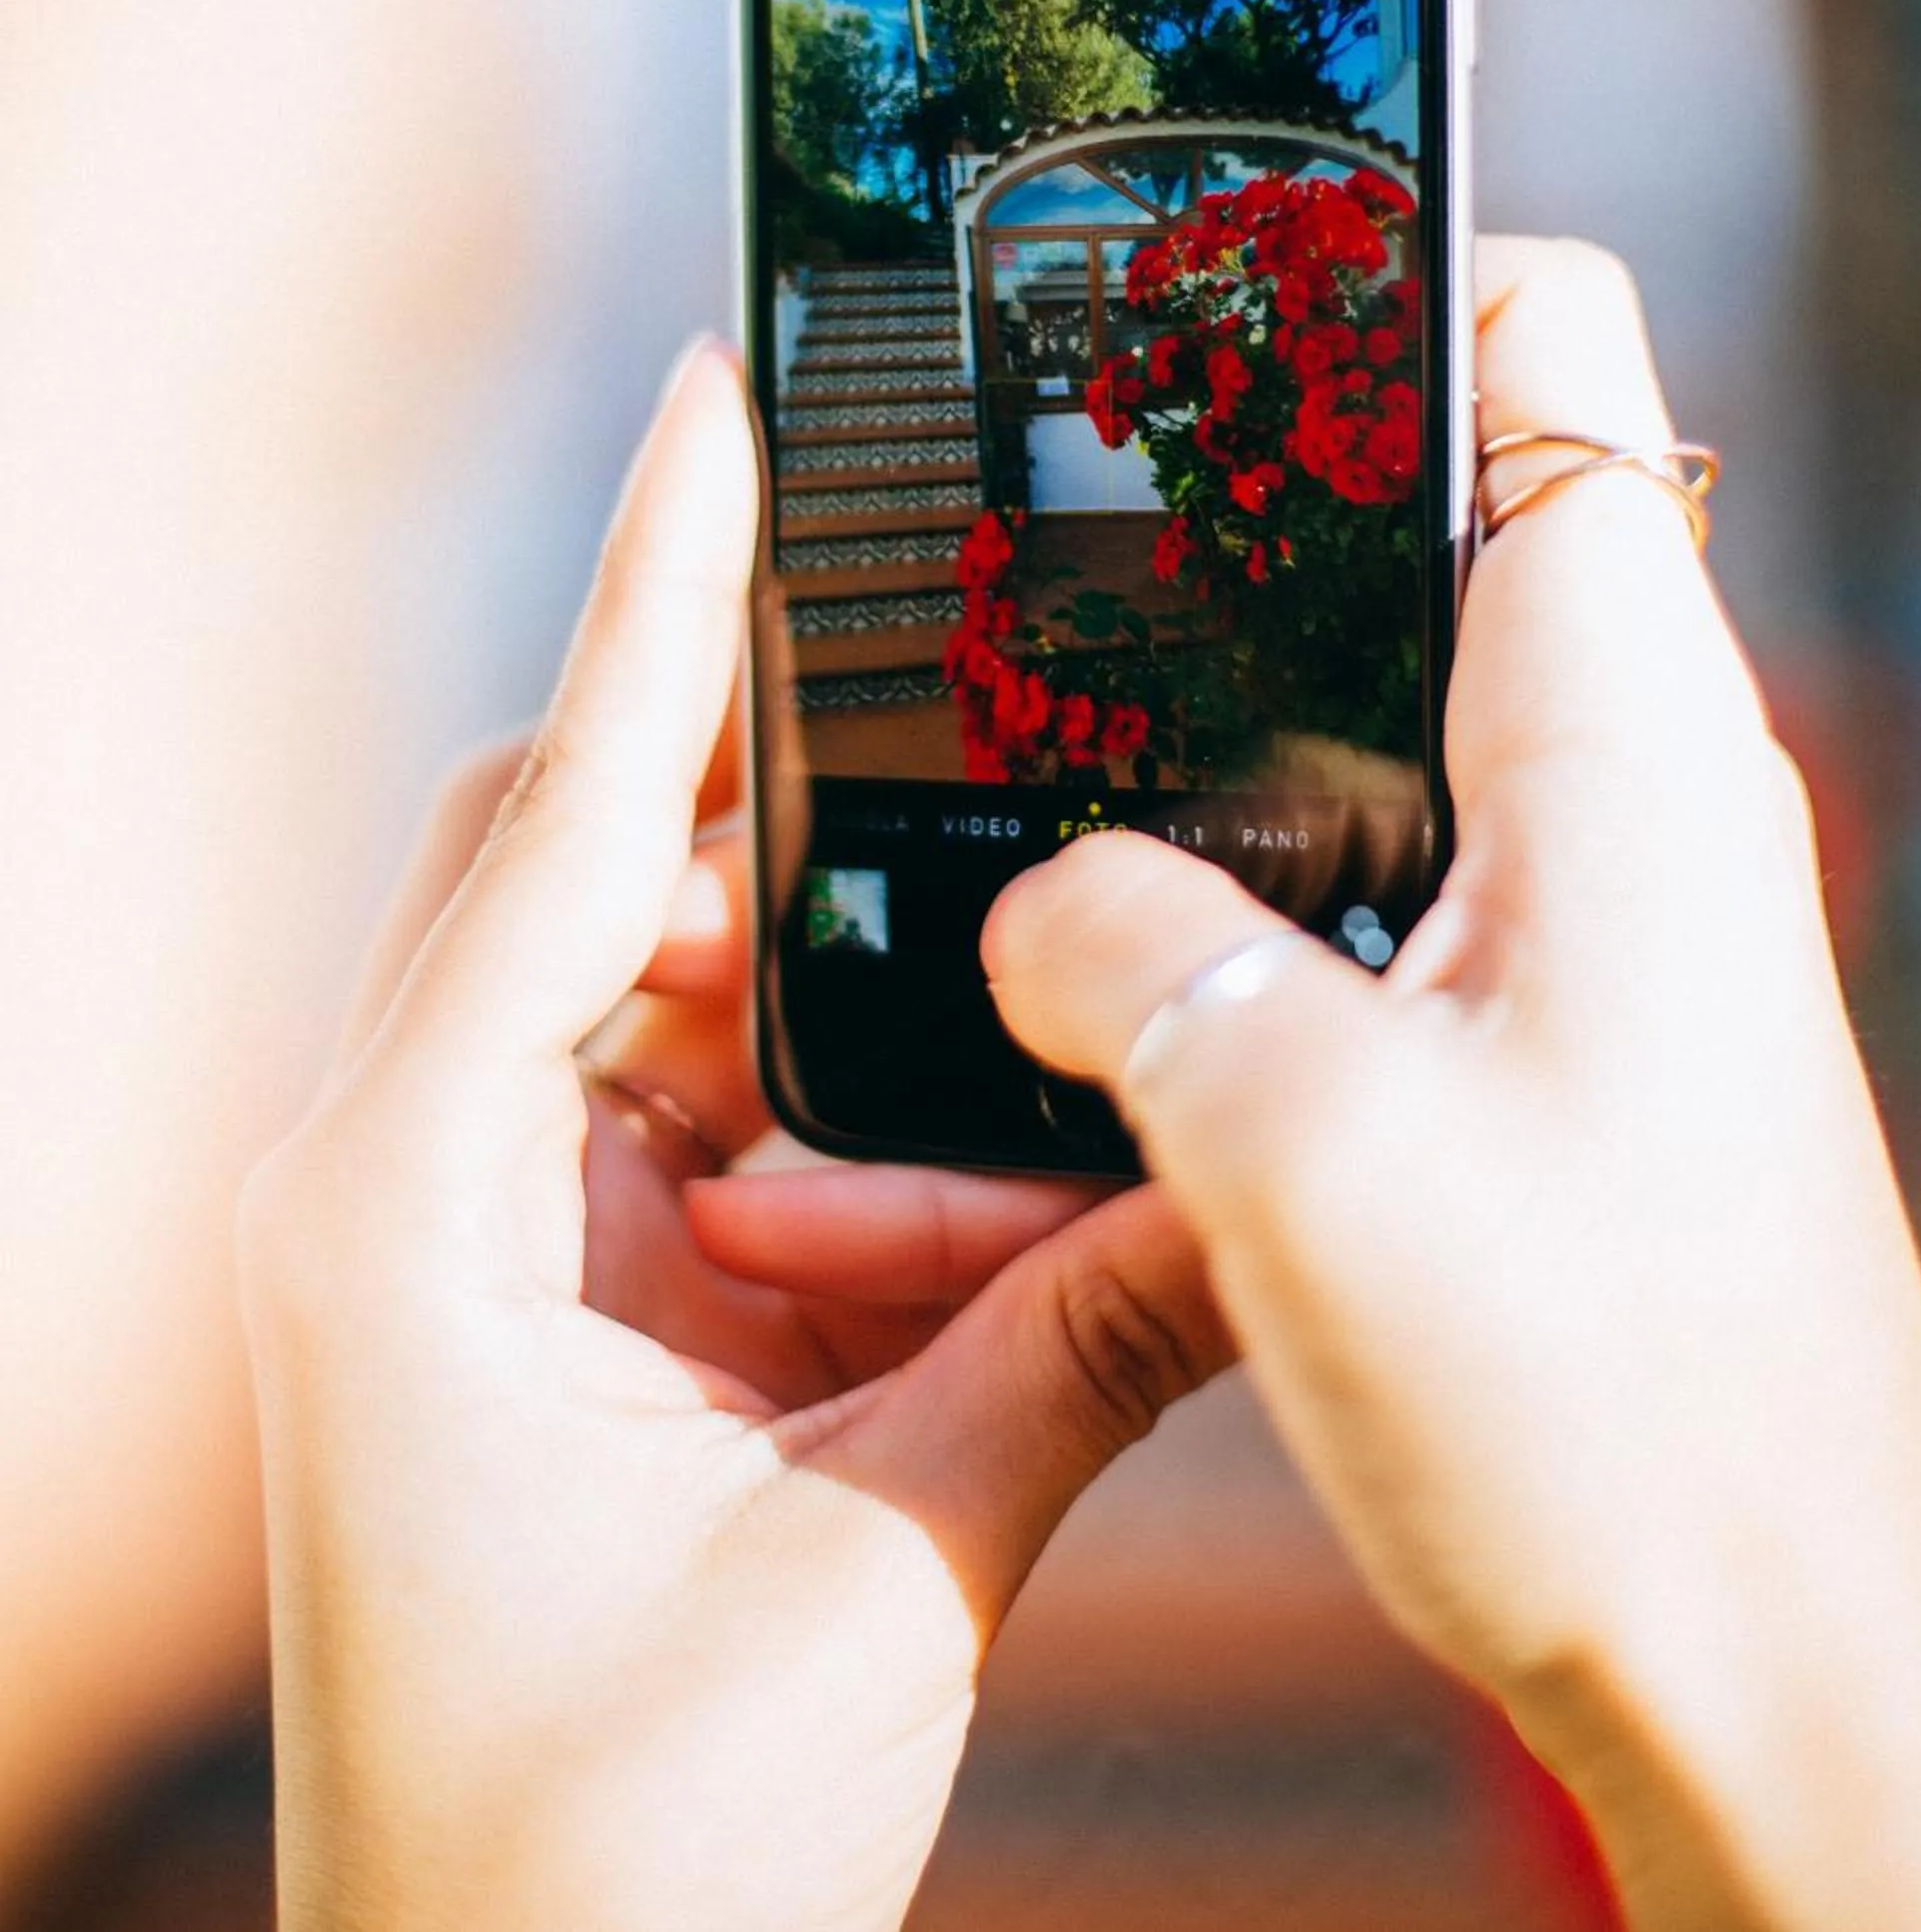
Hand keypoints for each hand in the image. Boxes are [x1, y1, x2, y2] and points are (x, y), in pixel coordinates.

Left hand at [240, 342, 1228, 1931]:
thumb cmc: (625, 1855)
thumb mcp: (890, 1561)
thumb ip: (1082, 1333)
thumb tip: (1256, 1168)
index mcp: (405, 1208)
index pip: (557, 820)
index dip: (650, 598)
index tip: (715, 403)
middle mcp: (394, 1188)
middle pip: (567, 859)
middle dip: (757, 784)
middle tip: (943, 685)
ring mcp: (449, 1246)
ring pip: (627, 982)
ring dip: (803, 968)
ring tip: (988, 943)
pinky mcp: (521, 1310)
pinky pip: (664, 1113)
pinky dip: (805, 1098)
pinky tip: (952, 1137)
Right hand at [986, 240, 1920, 1931]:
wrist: (1774, 1669)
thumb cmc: (1614, 1414)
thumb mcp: (1300, 1157)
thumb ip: (1124, 964)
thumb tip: (1035, 920)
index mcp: (1615, 729)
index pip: (1549, 347)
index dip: (1378, 255)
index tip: (1197, 257)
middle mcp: (1627, 784)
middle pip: (1434, 506)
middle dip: (1234, 490)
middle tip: (1032, 506)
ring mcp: (1596, 906)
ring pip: (1385, 700)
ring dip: (1218, 708)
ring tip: (1016, 736)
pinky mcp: (1554, 1030)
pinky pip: (1380, 871)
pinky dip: (1243, 873)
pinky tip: (1096, 968)